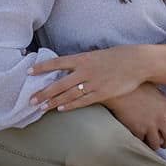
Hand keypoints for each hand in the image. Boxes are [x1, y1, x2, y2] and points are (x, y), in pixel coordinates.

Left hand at [28, 46, 150, 111]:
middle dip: (43, 92)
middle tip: (30, 100)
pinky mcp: (102, 93)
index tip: (28, 72)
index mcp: (82, 58)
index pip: (57, 62)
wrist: (137, 62)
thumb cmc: (117, 57)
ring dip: (53, 102)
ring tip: (41, 107)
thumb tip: (71, 67)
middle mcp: (84, 70)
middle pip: (59, 83)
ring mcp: (93, 83)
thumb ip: (83, 62)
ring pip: (68, 95)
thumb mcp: (97, 55)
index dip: (42, 67)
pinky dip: (70, 106)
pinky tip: (60, 110)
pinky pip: (83, 101)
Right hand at [106, 85, 165, 149]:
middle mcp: (162, 117)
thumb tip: (165, 107)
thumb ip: (162, 100)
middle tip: (161, 142)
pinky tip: (135, 134)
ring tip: (146, 139)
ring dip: (152, 143)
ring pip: (157, 144)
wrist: (117, 89)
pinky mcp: (138, 130)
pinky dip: (139, 140)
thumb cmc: (134, 85)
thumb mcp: (153, 88)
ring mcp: (150, 125)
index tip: (163, 124)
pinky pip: (142, 142)